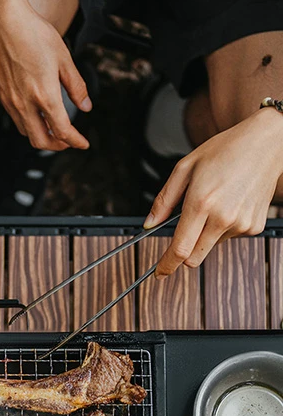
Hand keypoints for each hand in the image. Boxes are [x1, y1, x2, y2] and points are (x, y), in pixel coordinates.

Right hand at [0, 0, 90, 150]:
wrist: (4, 22)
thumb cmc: (34, 34)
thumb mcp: (64, 58)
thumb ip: (76, 86)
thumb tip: (85, 106)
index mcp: (44, 95)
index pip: (62, 130)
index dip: (75, 141)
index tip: (83, 144)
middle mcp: (24, 103)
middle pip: (40, 141)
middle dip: (56, 145)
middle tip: (68, 140)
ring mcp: (10, 101)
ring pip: (26, 133)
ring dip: (41, 136)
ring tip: (52, 129)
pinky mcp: (1, 95)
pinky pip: (15, 119)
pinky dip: (28, 124)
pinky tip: (36, 114)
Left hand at [147, 108, 282, 277]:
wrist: (267, 142)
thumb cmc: (226, 150)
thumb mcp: (185, 168)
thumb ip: (164, 200)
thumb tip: (150, 224)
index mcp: (202, 203)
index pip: (180, 249)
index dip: (166, 265)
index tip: (159, 273)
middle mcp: (223, 217)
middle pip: (194, 258)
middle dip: (183, 252)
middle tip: (181, 233)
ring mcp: (241, 223)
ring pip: (210, 246)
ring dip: (205, 234)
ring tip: (213, 203)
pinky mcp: (255, 226)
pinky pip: (229, 237)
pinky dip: (222, 227)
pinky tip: (228, 204)